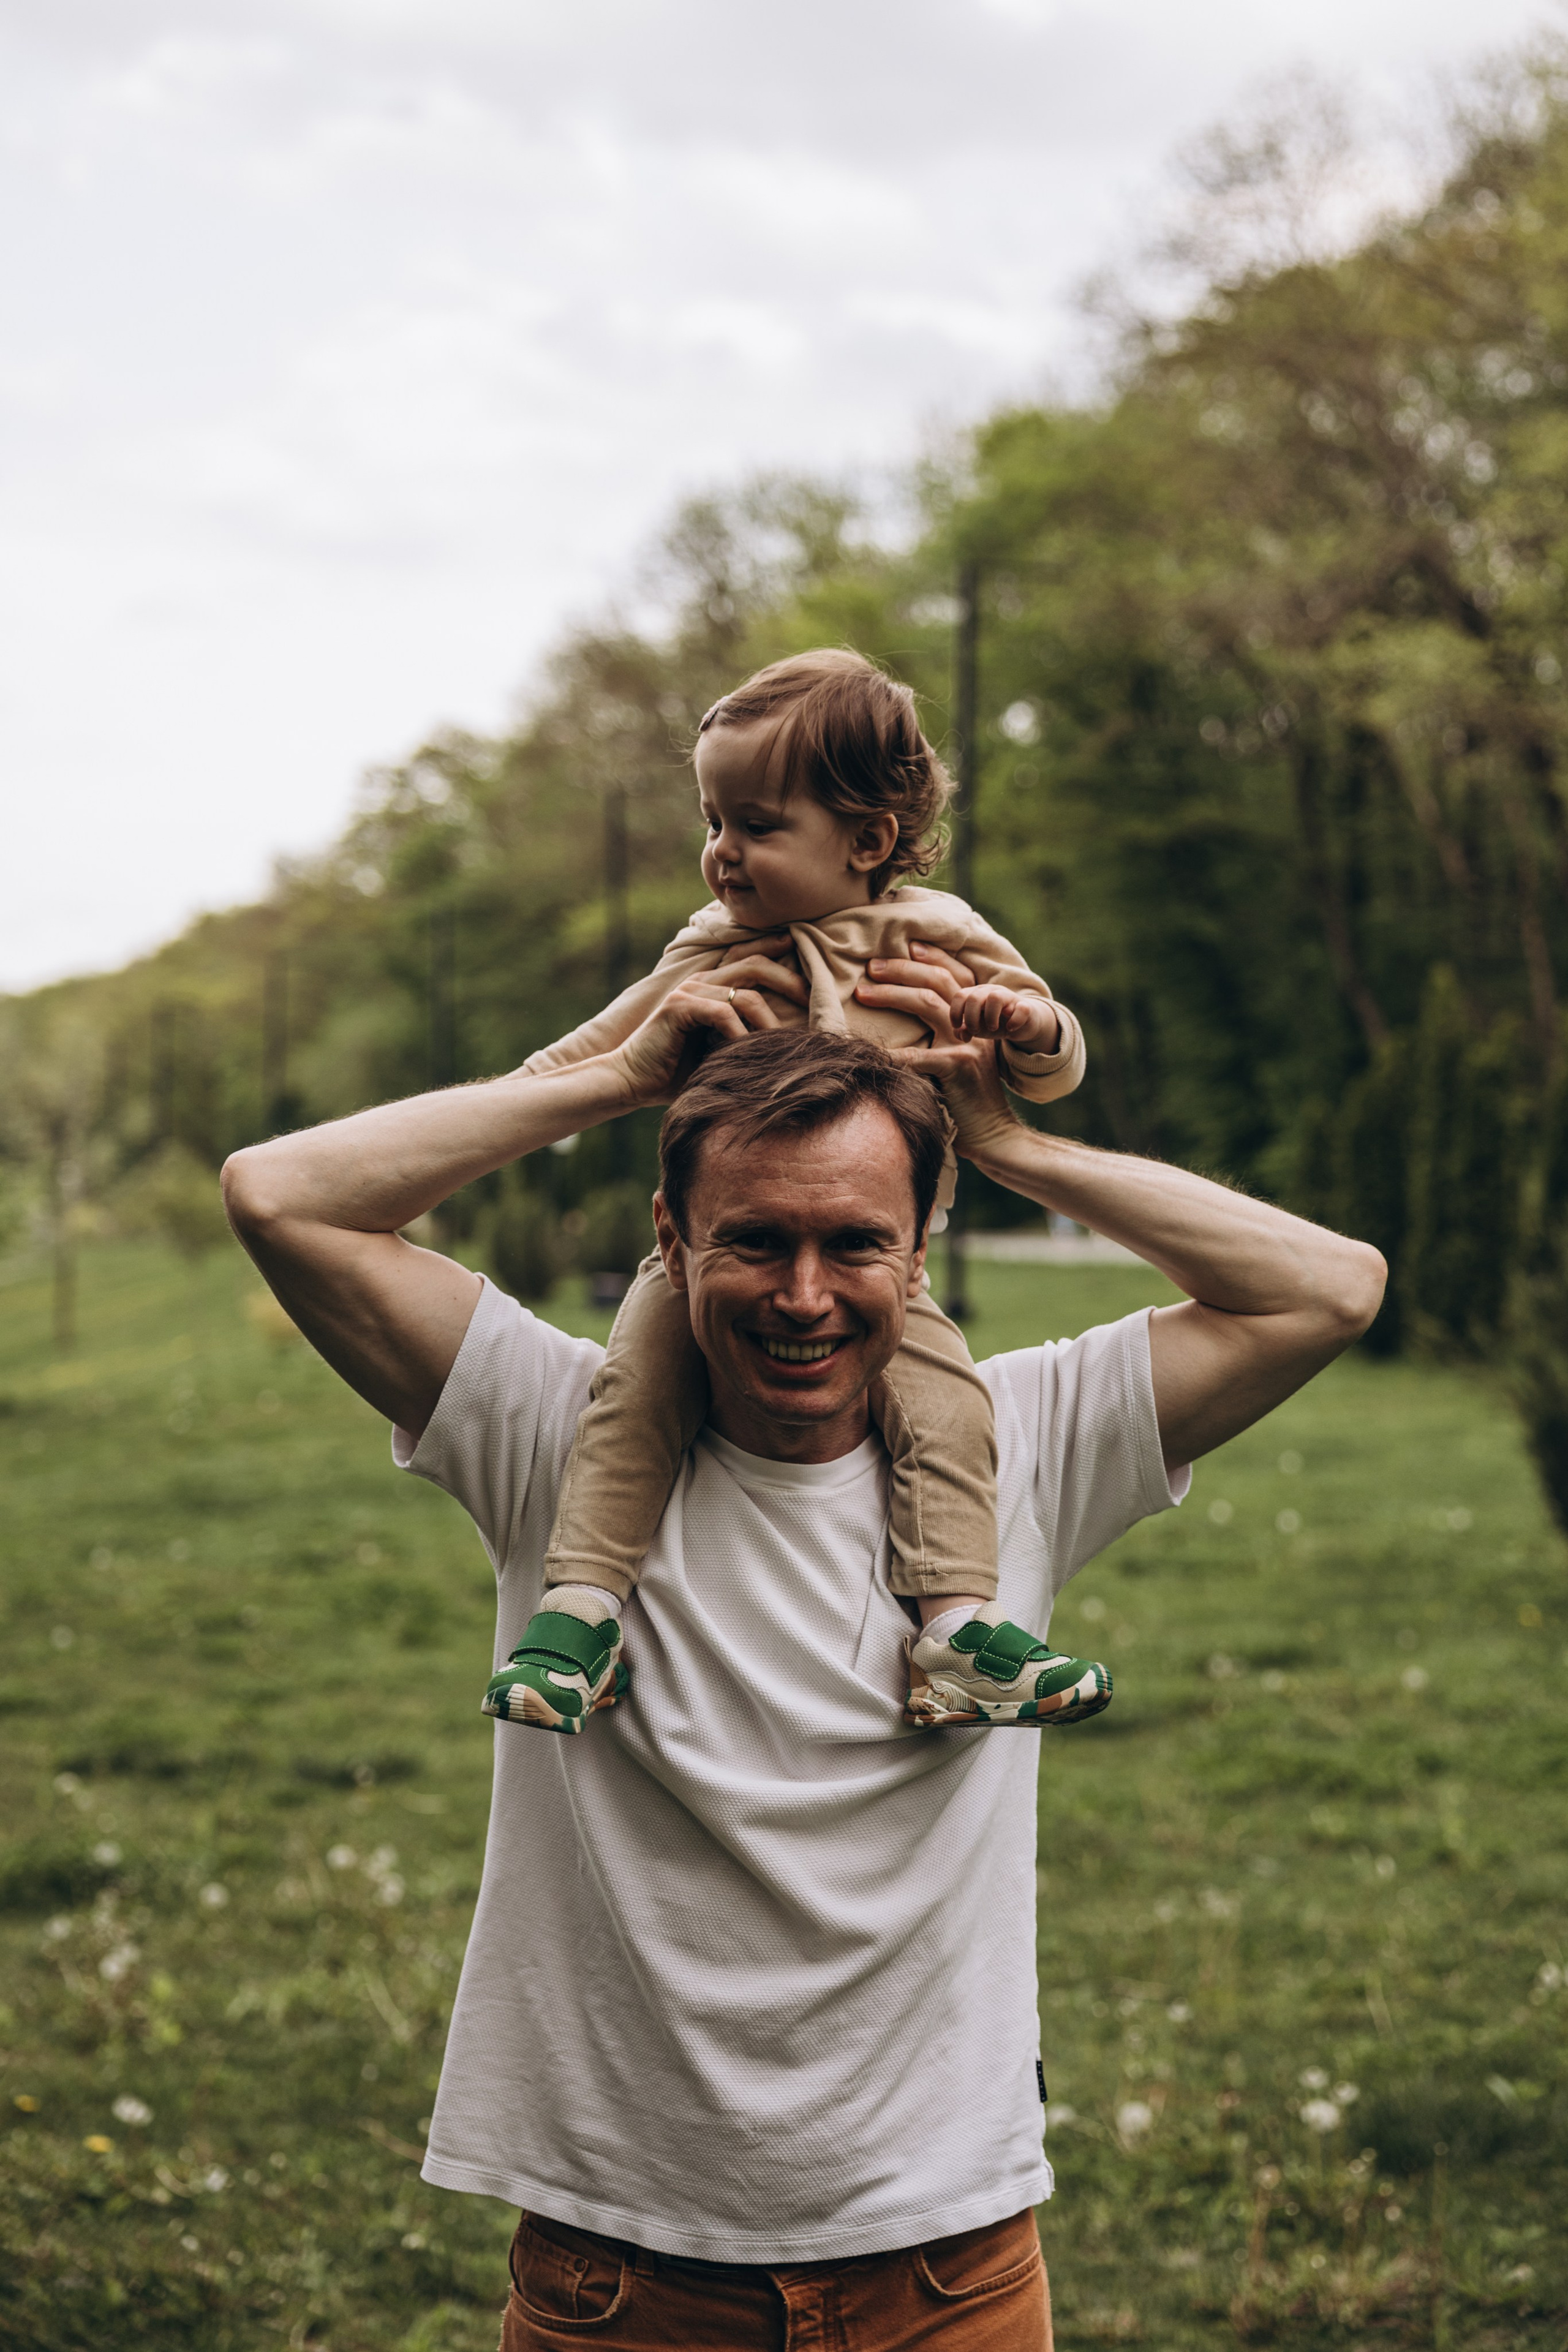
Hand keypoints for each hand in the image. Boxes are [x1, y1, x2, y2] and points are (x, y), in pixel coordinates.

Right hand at [608, 953, 808, 1107]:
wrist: (631, 1080)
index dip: (777, 954)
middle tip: (810, 999)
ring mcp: (689, 992)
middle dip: (788, 979)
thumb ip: (744, 1038)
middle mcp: (701, 981)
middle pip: (755, 965)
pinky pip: (722, 1014)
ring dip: (767, 1021)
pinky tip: (745, 1054)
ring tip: (781, 1045)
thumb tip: (788, 1045)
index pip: (749, 959)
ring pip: (744, 994)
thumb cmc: (676, 1072)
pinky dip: (739, 1035)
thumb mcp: (718, 1051)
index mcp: (710, 986)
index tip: (809, 964)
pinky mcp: (678, 1007)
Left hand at [853, 943, 1020, 1159]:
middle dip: (903, 970)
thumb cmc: (968, 1098)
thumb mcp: (963, 1056)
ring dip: (891, 994)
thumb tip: (910, 1012)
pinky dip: (889, 1052)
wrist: (994, 1134)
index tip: (909, 946)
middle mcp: (977, 1025)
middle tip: (872, 967)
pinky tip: (867, 1049)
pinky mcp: (959, 1067)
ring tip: (862, 991)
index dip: (935, 957)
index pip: (959, 975)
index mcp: (980, 1019)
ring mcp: (969, 1044)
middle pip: (939, 982)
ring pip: (927, 1003)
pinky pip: (917, 1054)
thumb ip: (946, 1033)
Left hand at [951, 985, 1060, 1054]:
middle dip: (970, 1018)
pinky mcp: (1025, 1006)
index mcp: (977, 994)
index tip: (958, 1026)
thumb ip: (964, 1031)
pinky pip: (1021, 1009)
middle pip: (974, 998)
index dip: (955, 1012)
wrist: (1022, 1024)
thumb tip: (962, 1034)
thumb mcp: (977, 1029)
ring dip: (990, 1017)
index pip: (960, 996)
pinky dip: (1014, 1022)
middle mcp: (992, 992)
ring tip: (992, 1028)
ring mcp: (1009, 997)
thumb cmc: (995, 1023)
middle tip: (975, 1031)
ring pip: (994, 998)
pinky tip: (1011, 1029)